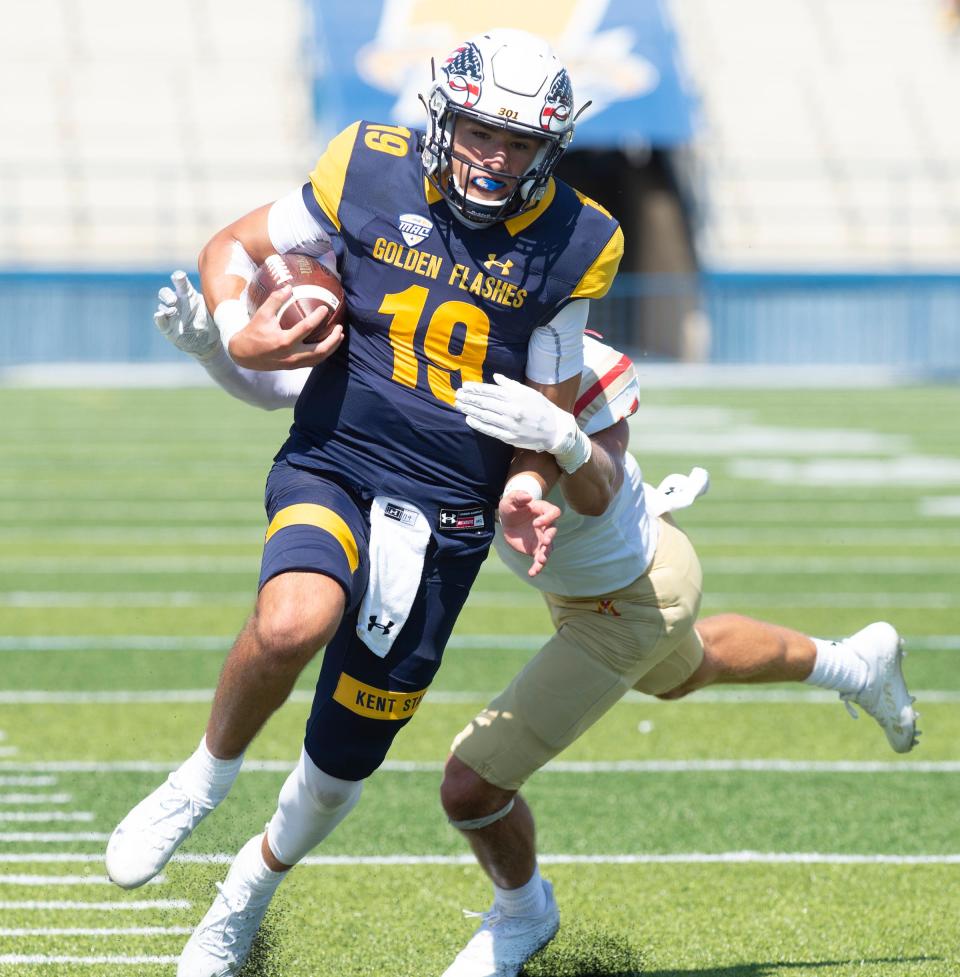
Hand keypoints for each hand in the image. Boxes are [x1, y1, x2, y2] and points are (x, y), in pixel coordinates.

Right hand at [154, 271, 220, 359]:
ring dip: (165, 307)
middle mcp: (177, 303)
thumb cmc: (212, 322)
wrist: (208, 343)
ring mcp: (171, 315)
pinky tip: (160, 316)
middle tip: (174, 300)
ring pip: (162, 306)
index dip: (178, 278)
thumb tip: (233, 295)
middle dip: (167, 295)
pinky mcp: (168, 328)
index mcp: (188, 295)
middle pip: (165, 293)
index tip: (179, 277)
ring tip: (173, 311)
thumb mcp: (216, 311)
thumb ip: (218, 302)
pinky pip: (161, 322)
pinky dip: (159, 318)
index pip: (180, 283)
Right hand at [227, 287, 344, 370]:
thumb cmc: (253, 332)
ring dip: (331, 348)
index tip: (325, 309)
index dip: (318, 317)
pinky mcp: (293, 367)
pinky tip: (329, 346)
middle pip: (319, 350)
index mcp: (283, 341)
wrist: (243, 355)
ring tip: (339, 336)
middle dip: (332, 339)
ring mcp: (293, 363)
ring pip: (318, 358)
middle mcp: (291, 354)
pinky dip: (323, 354)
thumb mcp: (262, 314)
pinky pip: (313, 362)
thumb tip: (289, 286)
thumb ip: (275, 300)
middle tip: (339, 327)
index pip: (306, 328)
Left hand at [456, 373, 590, 472]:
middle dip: (469, 398)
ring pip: (485, 416)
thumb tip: (495, 377)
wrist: (555, 429)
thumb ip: (510, 385)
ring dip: (470, 410)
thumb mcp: (528, 392)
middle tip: (457, 395)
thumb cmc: (541, 408)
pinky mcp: (509, 437)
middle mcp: (512, 409)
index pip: (491, 390)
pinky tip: (469, 419)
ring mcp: (510, 424)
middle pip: (485, 403)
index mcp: (516, 396)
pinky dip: (478, 424)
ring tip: (459, 405)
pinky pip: (490, 430)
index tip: (465, 386)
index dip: (476, 389)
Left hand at [498, 490, 560, 576]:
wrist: (508, 521)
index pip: (554, 513)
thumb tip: (527, 497)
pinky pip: (539, 559)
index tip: (536, 523)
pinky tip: (532, 573)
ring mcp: (542, 538)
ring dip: (545, 555)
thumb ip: (518, 496)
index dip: (547, 518)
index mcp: (543, 511)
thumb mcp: (510, 500)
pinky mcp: (536, 549)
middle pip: (553, 531)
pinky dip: (537, 567)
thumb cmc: (512, 507)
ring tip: (541, 561)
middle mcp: (546, 525)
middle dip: (550, 537)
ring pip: (548, 548)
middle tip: (545, 542)